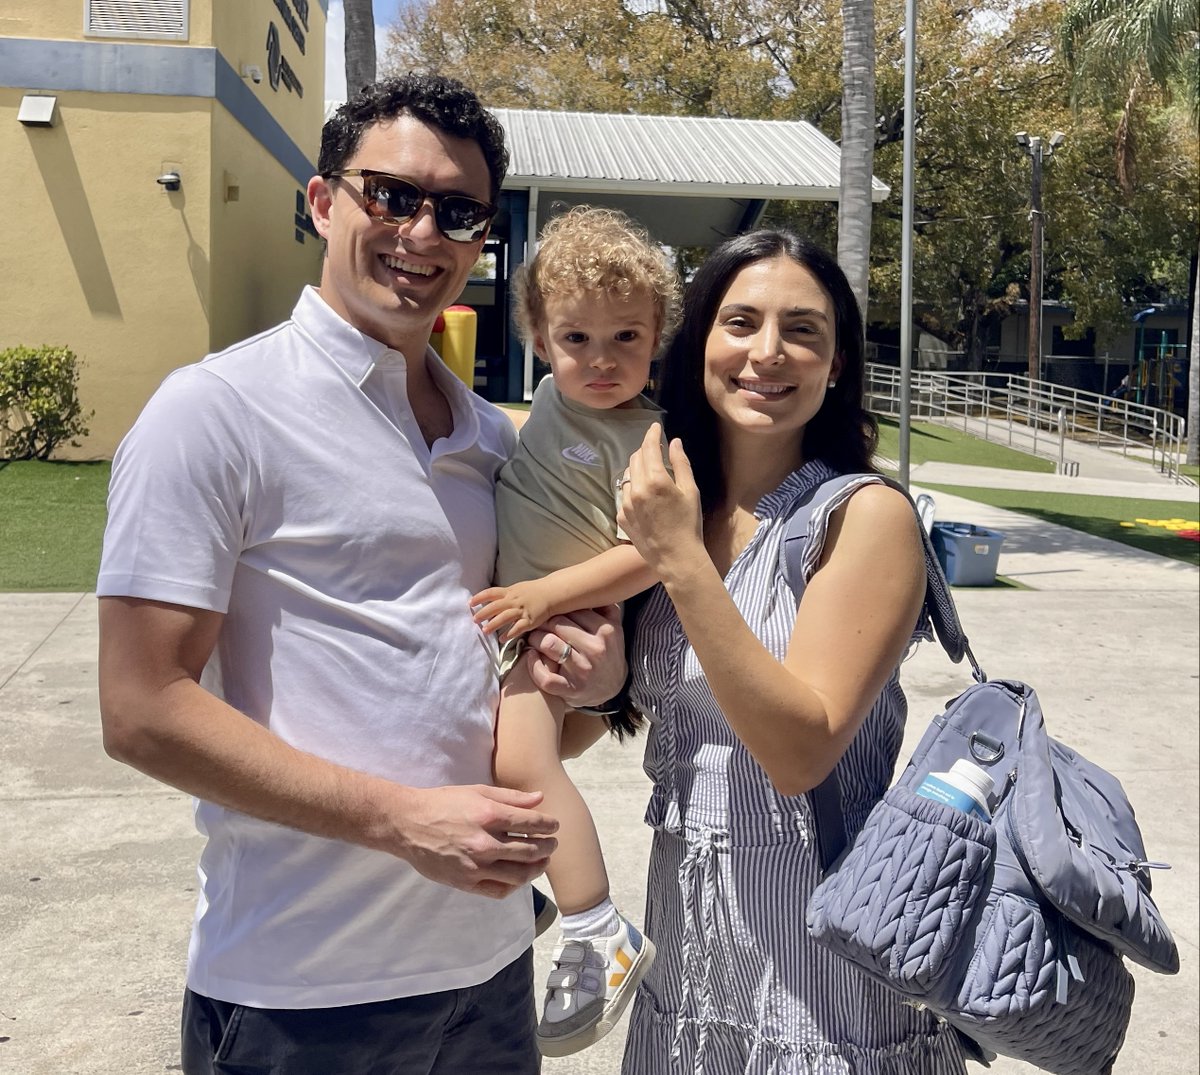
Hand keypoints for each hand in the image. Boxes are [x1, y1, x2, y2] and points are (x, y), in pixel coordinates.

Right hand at [390, 784, 558, 898]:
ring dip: (537, 868)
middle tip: (553, 843)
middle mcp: (484, 843)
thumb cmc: (444, 803)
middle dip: (548, 847)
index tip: (554, 825)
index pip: (531, 824)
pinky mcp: (465, 883)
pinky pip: (499, 890)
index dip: (549, 825)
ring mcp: (475, 866)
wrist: (408, 824)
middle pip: (530, 850)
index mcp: (489, 815)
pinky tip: (520, 876)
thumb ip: (511, 797)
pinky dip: (515, 885)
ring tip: (542, 861)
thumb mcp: (477, 791)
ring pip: (519, 874)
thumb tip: (540, 799)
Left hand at [470, 581, 552, 639]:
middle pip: (495, 606)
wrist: (551, 593)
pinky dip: (509, 634)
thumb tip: (490, 602)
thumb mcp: (516, 589)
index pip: (491, 593)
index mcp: (509, 592)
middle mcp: (514, 601)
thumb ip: (504, 595)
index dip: (479, 597)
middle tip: (474, 620)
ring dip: (494, 624)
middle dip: (483, 613)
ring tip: (485, 631)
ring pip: (505, 617)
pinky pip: (518, 628)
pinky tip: (502, 640)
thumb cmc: (533, 592)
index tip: (470, 603)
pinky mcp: (529, 620)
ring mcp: (522, 610)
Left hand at [526, 604, 624, 708]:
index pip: (573, 610)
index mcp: (606, 631)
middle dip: (543, 622)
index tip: (549, 612)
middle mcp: (595, 649)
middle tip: (536, 624)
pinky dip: (533, 666)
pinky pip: (544, 677)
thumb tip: (593, 585)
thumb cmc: (607, 654)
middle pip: (557, 624)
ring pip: (548, 644)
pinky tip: (532, 657)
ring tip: (534, 639)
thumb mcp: (614, 630)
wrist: (612, 690)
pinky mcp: (570, 690)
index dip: (557, 609)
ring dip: (535, 639)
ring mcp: (582, 671)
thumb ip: (606, 608)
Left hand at [619, 423, 704, 578]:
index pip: (649, 448)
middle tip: (656, 451)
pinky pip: (624, 494)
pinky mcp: (621, 516)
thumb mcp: (691, 491)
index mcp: (656, 480)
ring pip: (628, 476)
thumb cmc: (689, 524)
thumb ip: (681, 464)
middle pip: (635, 458)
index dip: (652, 434)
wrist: (675, 557)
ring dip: (638, 470)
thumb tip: (674, 442)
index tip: (654, 427)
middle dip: (645, 451)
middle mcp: (636, 489)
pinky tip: (645, 497)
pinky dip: (633, 489)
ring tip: (651, 475)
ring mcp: (626, 504)